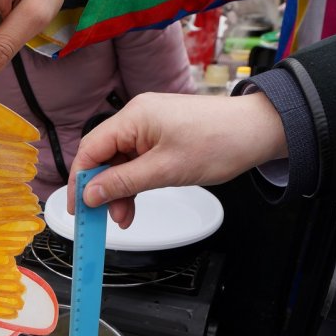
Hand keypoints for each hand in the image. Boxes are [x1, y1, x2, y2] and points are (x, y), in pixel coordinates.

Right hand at [67, 93, 287, 227]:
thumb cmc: (219, 142)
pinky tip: (135, 202)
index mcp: (134, 117)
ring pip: (121, 162)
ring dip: (120, 190)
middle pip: (104, 156)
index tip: (77, 207)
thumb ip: (124, 183)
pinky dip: (135, 183)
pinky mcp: (162, 136)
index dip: (80, 180)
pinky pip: (138, 161)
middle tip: (103, 218)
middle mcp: (138, 117)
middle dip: (102, 189)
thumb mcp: (165, 170)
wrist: (257, 131)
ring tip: (125, 217)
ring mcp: (150, 126)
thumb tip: (91, 194)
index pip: (91, 149)